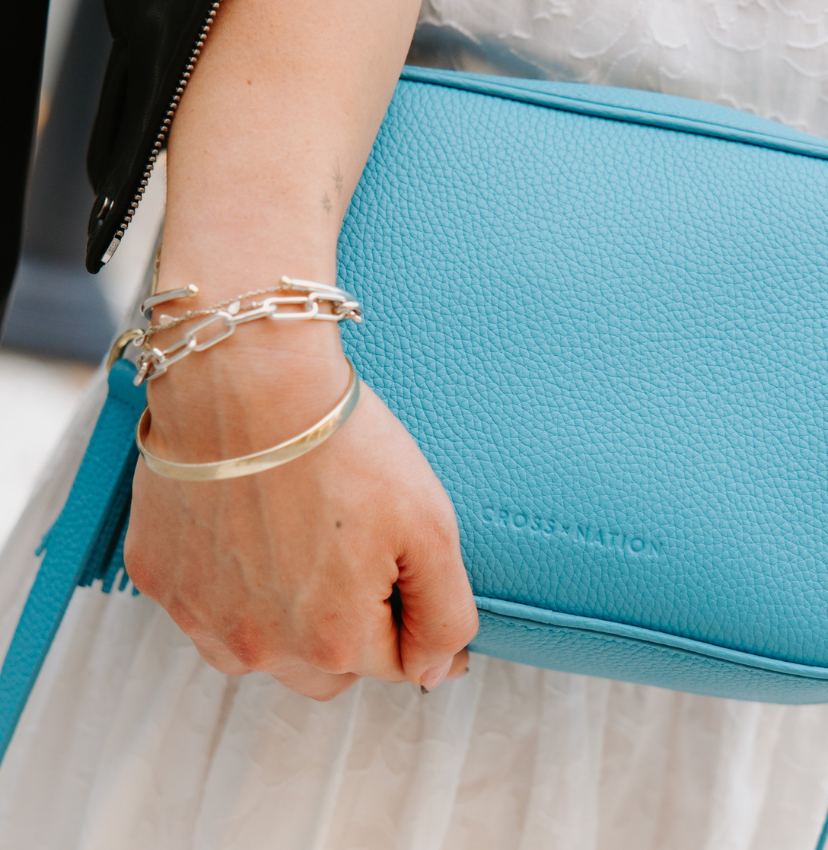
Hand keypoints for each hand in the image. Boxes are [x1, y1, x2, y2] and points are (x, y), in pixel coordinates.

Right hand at [124, 321, 477, 699]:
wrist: (248, 380)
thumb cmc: (343, 445)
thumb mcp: (430, 528)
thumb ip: (444, 616)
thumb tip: (436, 672)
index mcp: (332, 643)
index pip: (394, 661)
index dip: (408, 606)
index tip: (399, 553)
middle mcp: (259, 649)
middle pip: (328, 667)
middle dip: (351, 622)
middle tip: (352, 544)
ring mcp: (201, 617)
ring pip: (263, 646)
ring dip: (287, 613)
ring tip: (298, 532)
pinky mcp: (159, 579)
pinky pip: (208, 603)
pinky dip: (231, 578)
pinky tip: (247, 521)